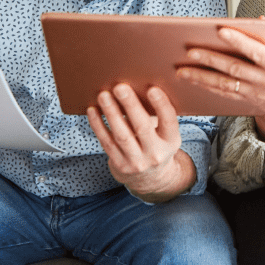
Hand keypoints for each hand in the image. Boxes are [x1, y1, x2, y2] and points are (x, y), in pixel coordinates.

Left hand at [87, 84, 194, 201]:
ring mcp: (137, 162)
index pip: (169, 121)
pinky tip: (93, 110)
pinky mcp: (120, 166)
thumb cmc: (156, 144)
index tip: (152, 89)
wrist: (150, 178)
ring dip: (111, 113)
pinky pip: (107, 143)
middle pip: (142, 128)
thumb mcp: (165, 134)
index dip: (161, 105)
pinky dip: (98, 125)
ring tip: (104, 96)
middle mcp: (156, 153)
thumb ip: (158, 116)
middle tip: (120, 87)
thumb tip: (139, 86)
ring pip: (122, 135)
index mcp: (171, 141)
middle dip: (130, 106)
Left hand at [177, 29, 264, 159]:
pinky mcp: (248, 102)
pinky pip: (225, 95)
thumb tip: (260, 20)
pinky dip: (207, 88)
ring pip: (224, 85)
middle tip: (190, 52)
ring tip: (181, 70)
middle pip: (234, 69)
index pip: (256, 52)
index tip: (221, 30)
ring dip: (201, 78)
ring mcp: (255, 94)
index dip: (239, 41)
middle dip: (210, 60)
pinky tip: (193, 81)